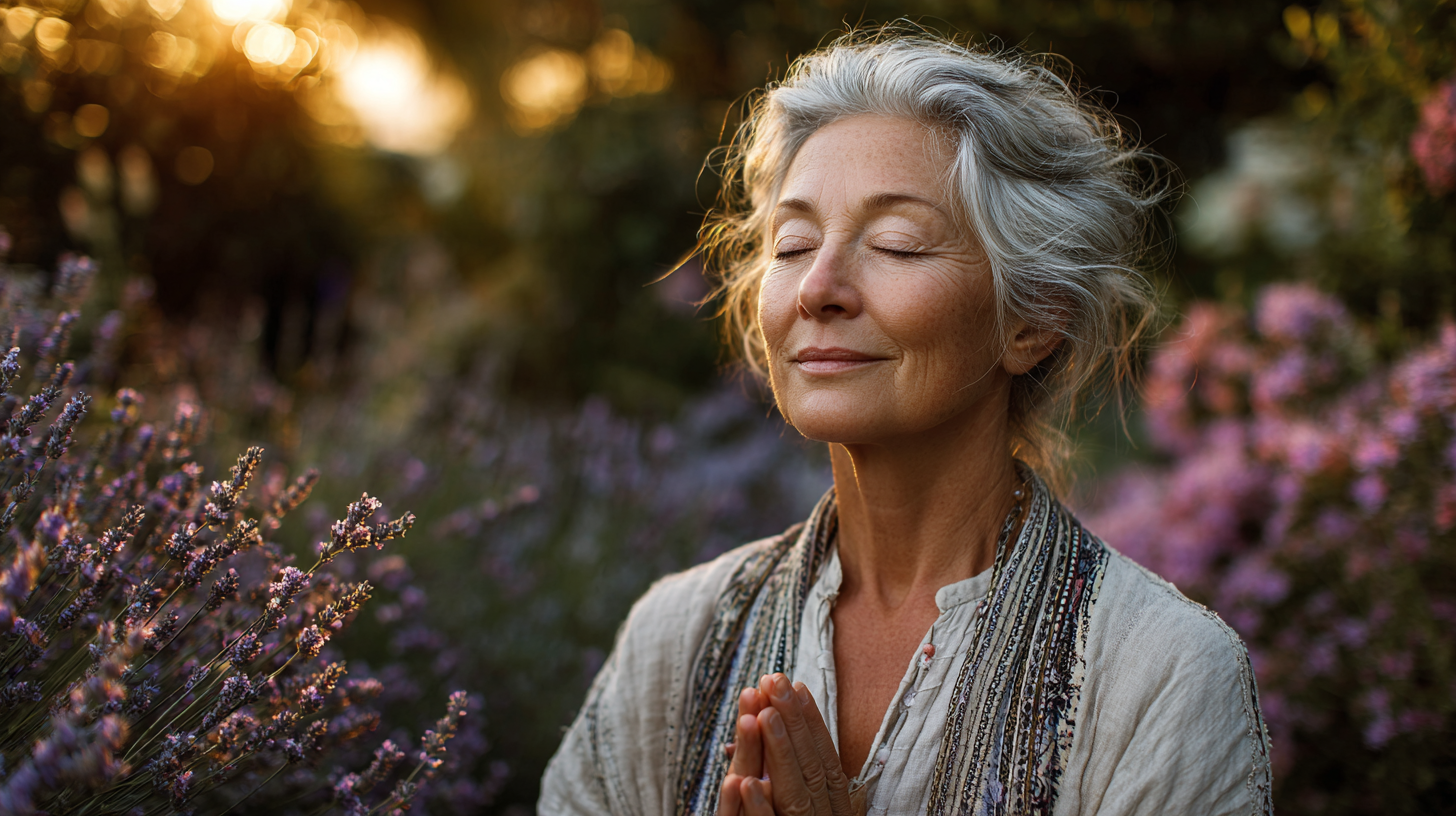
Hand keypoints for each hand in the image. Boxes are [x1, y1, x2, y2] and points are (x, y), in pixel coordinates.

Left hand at [715, 673, 861, 815]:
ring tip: (763, 715)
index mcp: (830, 804)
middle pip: (809, 765)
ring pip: (792, 792)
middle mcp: (822, 815)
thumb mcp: (794, 801)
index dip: (811, 721)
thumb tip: (761, 723)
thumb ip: (783, 771)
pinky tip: (743, 781)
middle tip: (774, 680)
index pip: (824, 757)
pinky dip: (757, 806)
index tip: (797, 684)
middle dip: (792, 721)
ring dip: (778, 752)